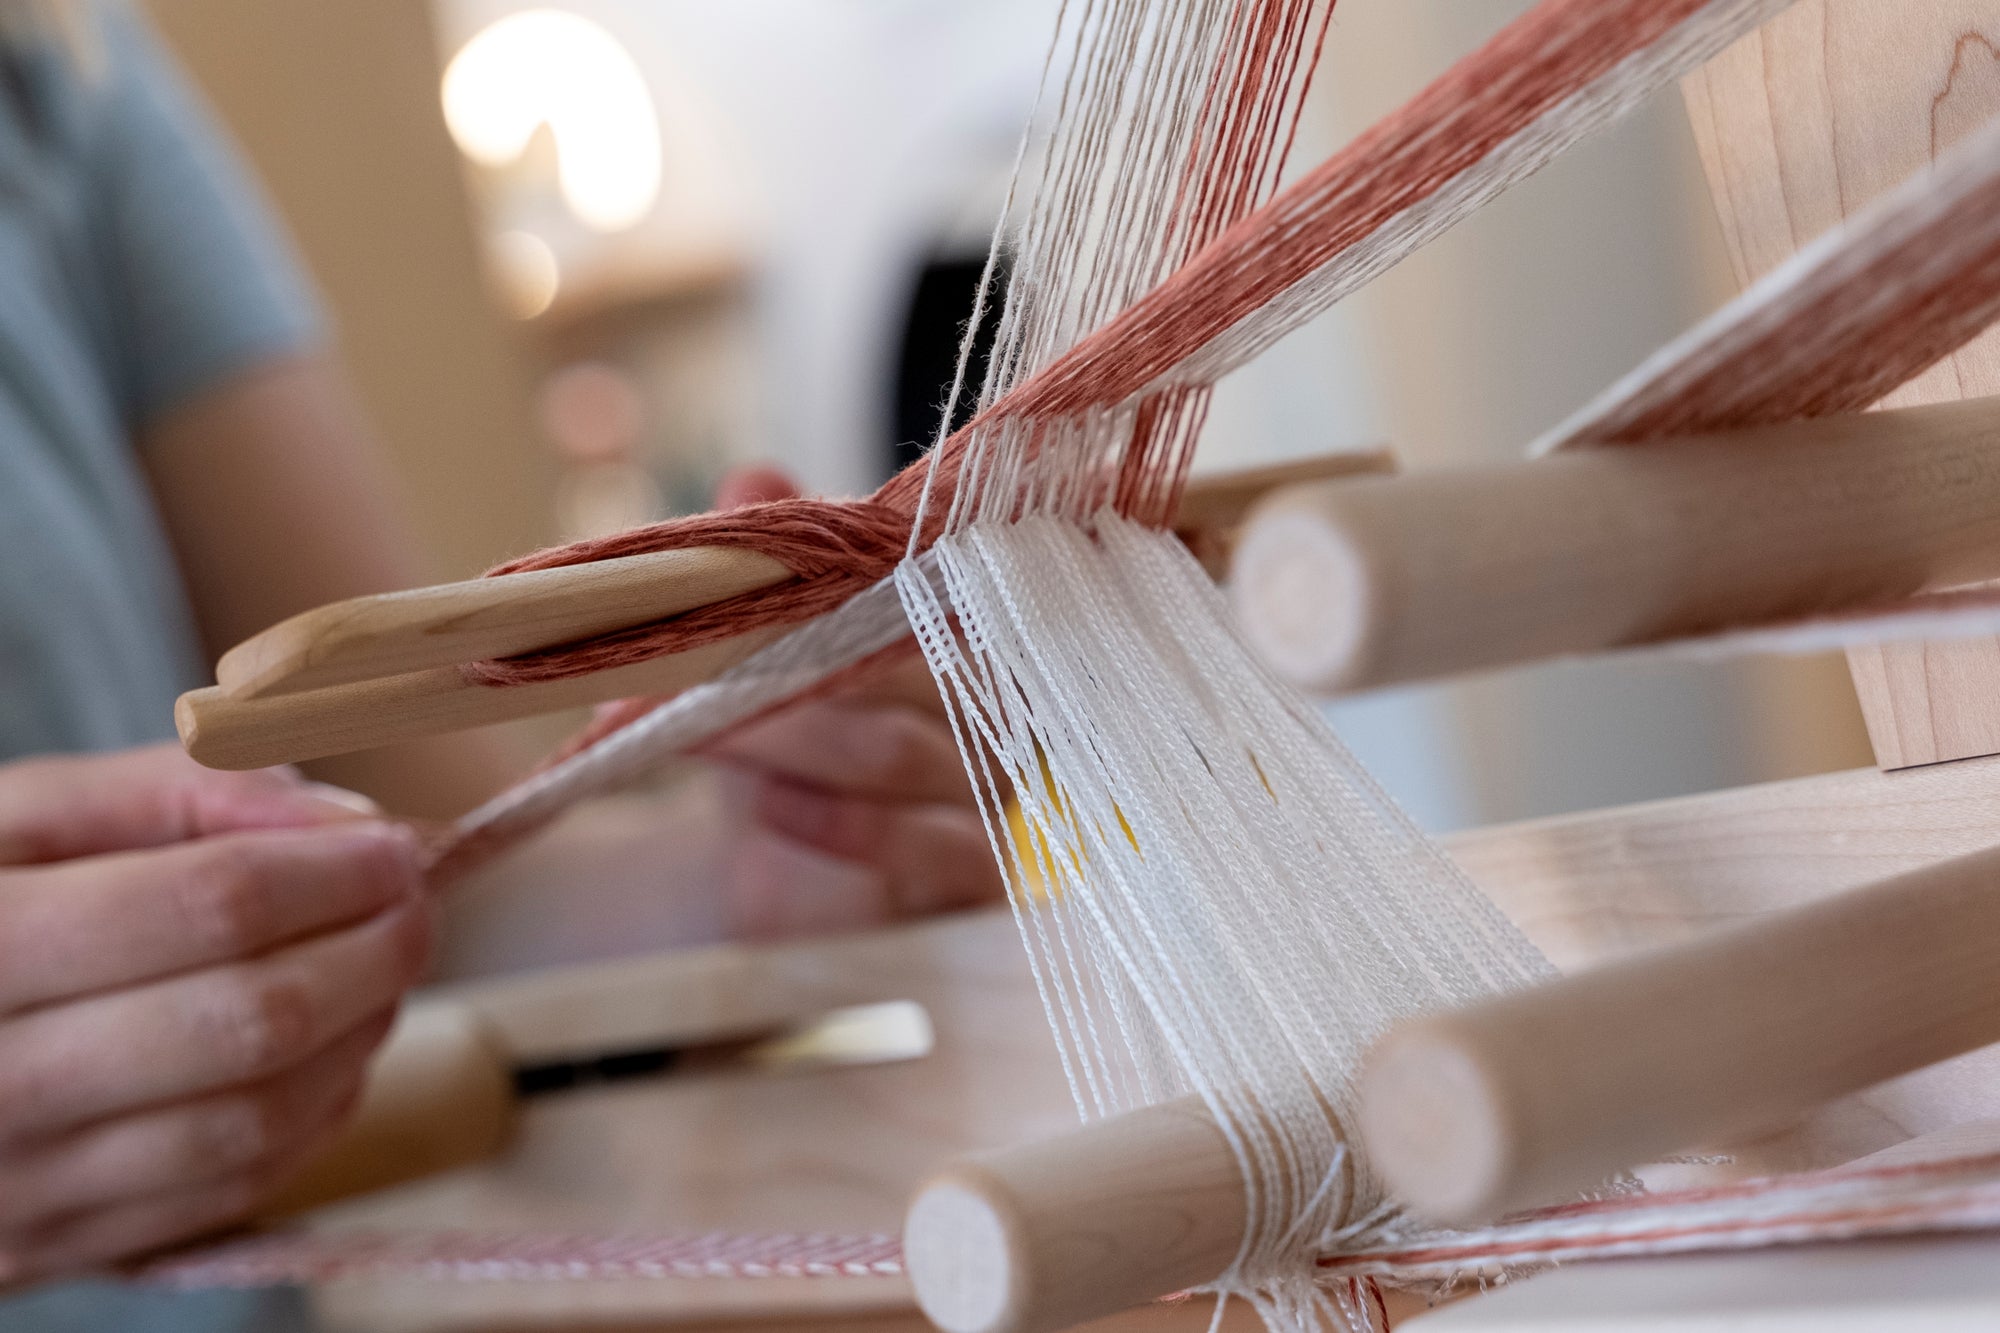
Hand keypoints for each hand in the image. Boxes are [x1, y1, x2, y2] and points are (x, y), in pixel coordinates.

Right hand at [0, 746, 428, 1282]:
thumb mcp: (15, 818)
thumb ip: (174, 793)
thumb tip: (337, 818)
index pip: (211, 904)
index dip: (334, 870)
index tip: (398, 847)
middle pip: (251, 1018)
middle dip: (371, 952)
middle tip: (414, 904)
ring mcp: (15, 1183)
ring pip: (255, 1116)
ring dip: (358, 1038)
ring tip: (382, 971)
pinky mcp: (44, 1248)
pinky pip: (225, 1189)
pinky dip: (312, 1117)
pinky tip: (334, 1052)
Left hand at [702, 467, 1003, 939]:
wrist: (771, 880)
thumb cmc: (781, 750)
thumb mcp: (756, 657)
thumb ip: (766, 570)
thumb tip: (756, 481)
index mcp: (953, 634)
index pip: (926, 581)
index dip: (844, 574)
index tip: (756, 579)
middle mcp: (990, 704)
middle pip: (896, 658)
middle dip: (777, 663)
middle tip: (673, 669)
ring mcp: (992, 791)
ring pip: (898, 751)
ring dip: (783, 743)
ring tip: (695, 736)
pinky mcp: (976, 879)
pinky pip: (926, 846)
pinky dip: (837, 826)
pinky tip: (767, 809)